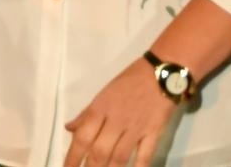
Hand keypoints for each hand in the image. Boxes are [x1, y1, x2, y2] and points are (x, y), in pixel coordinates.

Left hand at [63, 59, 177, 166]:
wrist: (162, 73)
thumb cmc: (130, 82)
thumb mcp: (104, 94)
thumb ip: (86, 114)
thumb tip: (69, 128)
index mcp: (100, 108)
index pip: (82, 137)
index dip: (73, 158)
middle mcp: (115, 120)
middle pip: (99, 152)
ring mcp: (135, 128)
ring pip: (120, 157)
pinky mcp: (154, 133)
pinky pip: (145, 156)